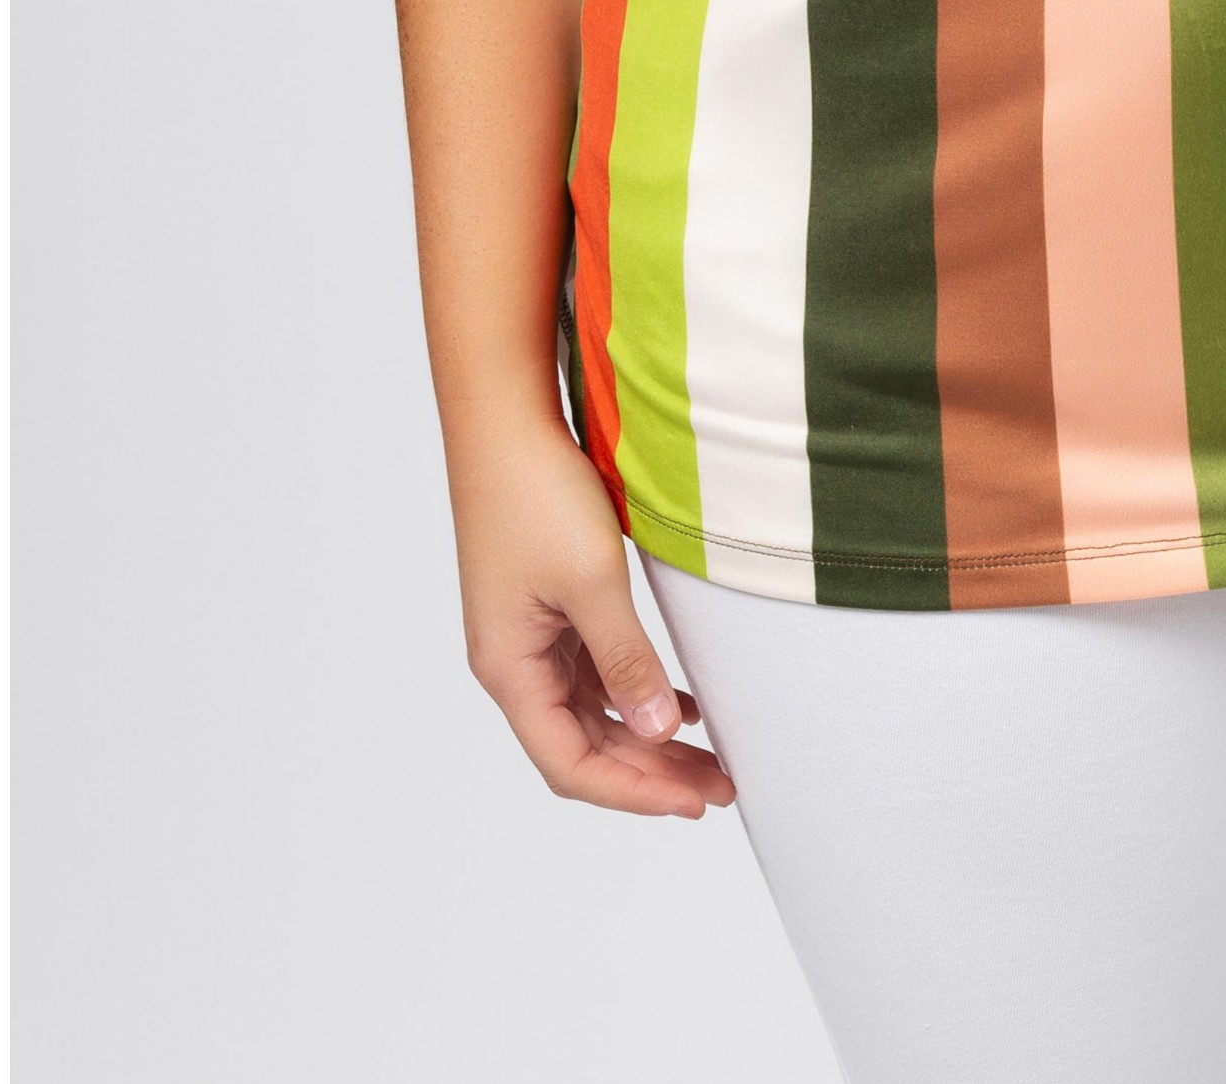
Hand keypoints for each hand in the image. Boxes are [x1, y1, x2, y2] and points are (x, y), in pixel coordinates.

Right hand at [448, 408, 736, 818]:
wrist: (503, 422)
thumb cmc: (536, 494)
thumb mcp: (592, 581)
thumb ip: (626, 658)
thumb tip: (661, 730)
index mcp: (510, 669)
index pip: (571, 763)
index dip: (633, 792)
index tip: (692, 803)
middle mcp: (514, 663)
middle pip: (584, 744)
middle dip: (651, 772)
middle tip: (721, 787)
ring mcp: (529, 635)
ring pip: (592, 711)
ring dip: (648, 735)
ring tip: (710, 757)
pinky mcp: (547, 607)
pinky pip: (593, 672)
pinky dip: (636, 690)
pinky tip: (680, 700)